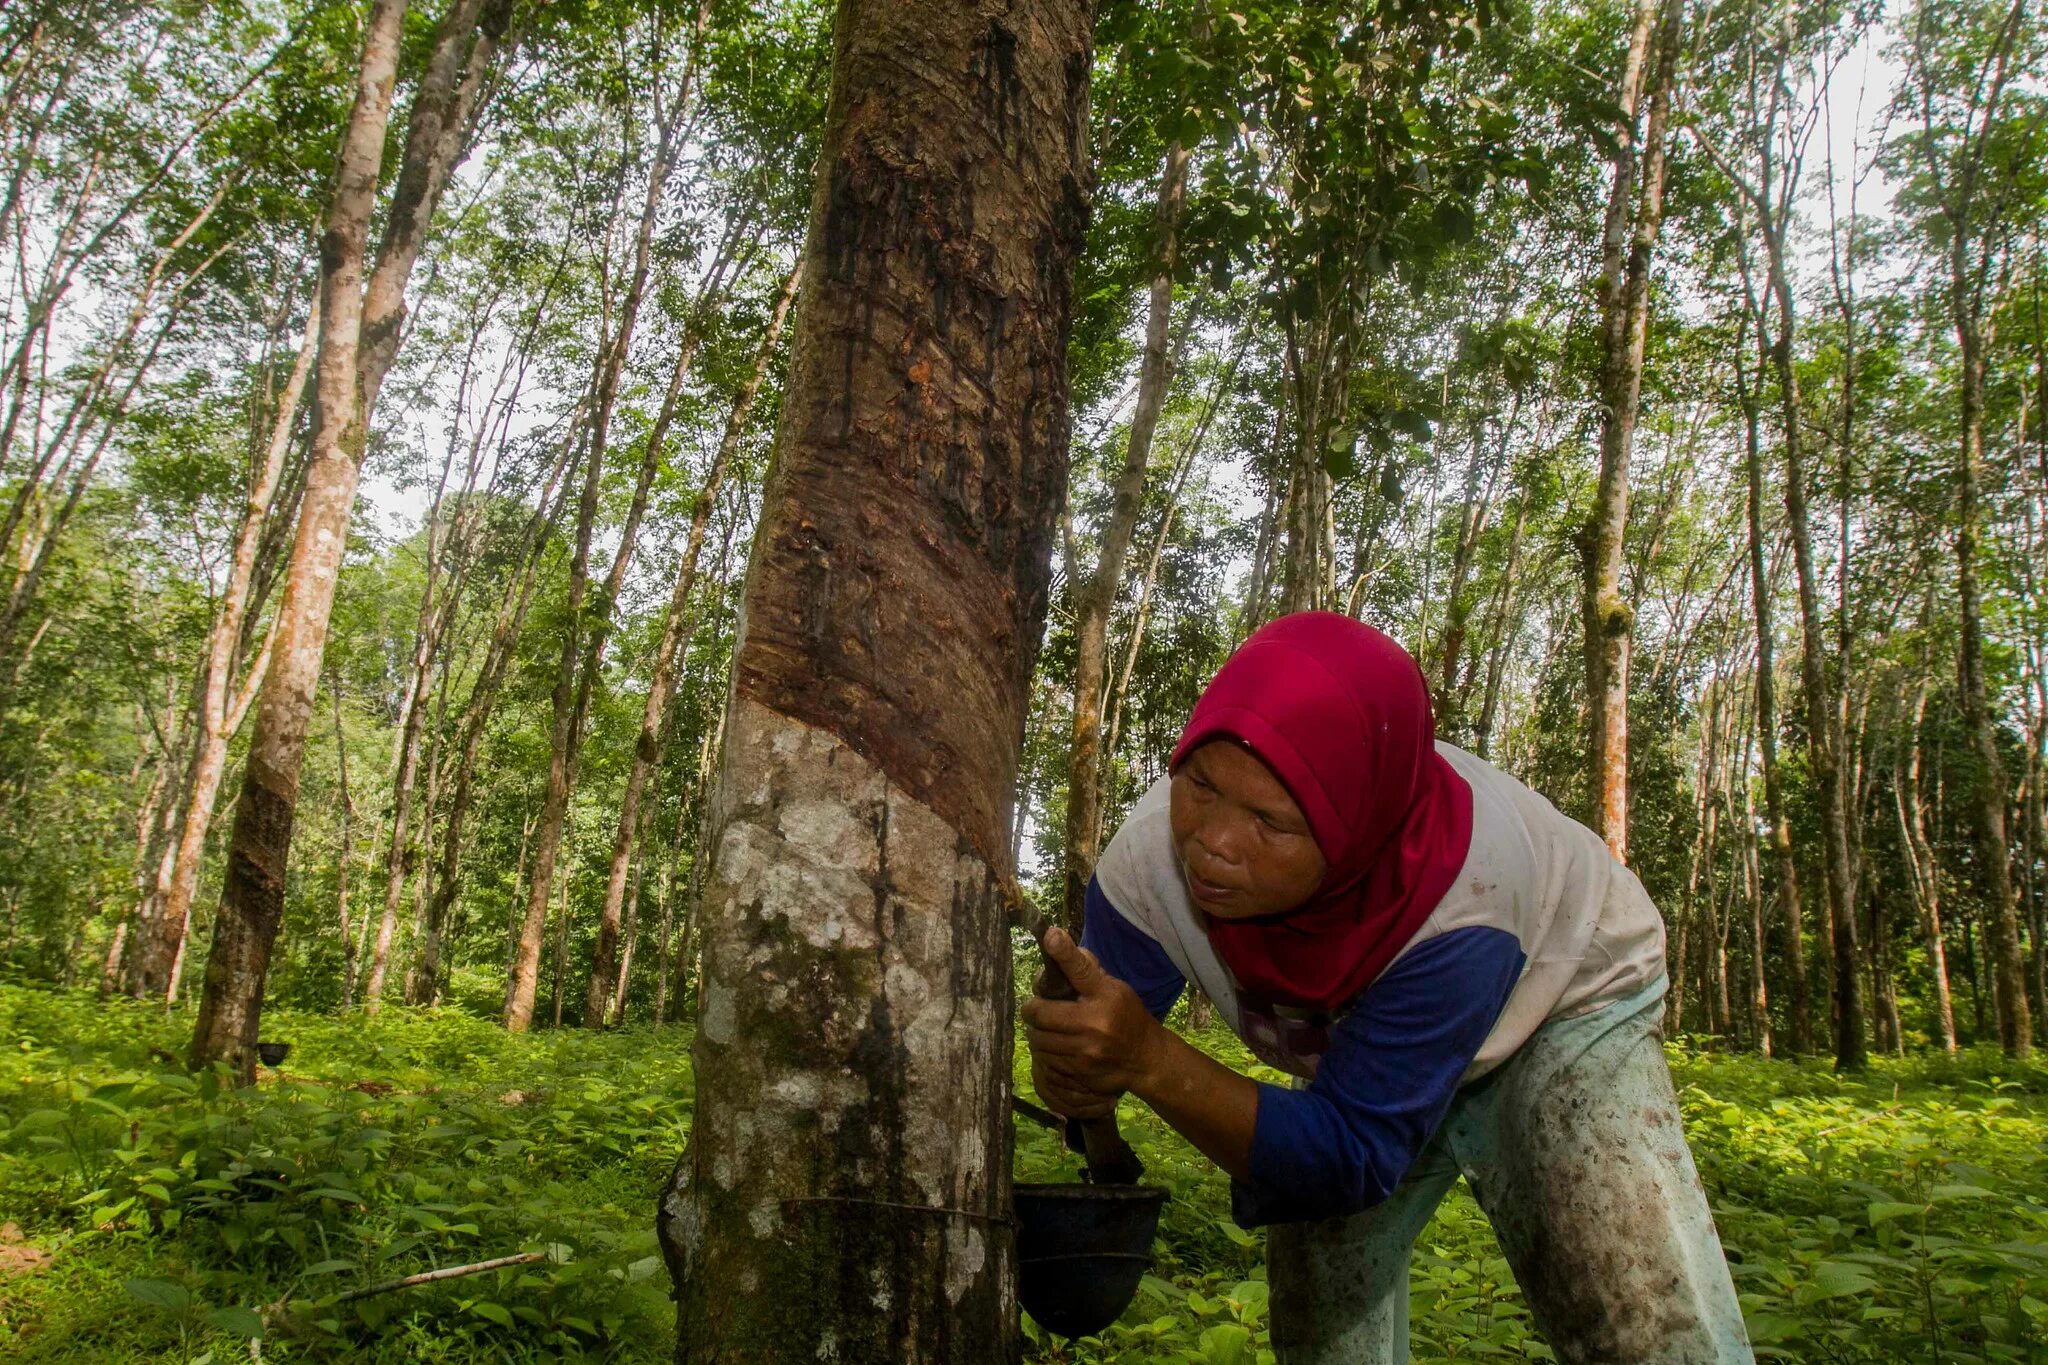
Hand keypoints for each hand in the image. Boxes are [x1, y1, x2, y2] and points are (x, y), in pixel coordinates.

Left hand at [1022, 927, 1167, 1118]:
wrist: (1145, 1059)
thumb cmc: (1126, 1016)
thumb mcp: (1114, 987)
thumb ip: (1086, 970)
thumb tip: (1056, 944)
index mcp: (1105, 996)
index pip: (1080, 969)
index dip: (1063, 951)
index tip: (1050, 934)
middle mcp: (1095, 1023)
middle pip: (1040, 1013)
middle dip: (1032, 1010)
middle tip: (1036, 1008)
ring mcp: (1085, 1052)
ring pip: (1038, 1039)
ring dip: (1037, 1032)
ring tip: (1046, 1029)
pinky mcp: (1078, 1073)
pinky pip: (1045, 1060)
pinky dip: (1045, 1052)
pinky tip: (1056, 1047)